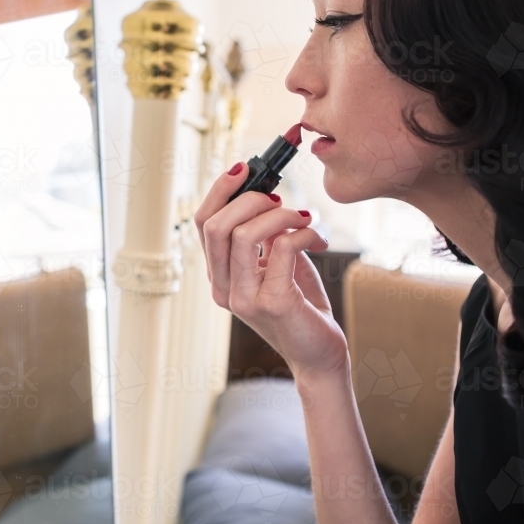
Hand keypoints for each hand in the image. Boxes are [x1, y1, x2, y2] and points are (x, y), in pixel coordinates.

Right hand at [193, 162, 346, 377]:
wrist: (318, 354)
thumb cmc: (300, 305)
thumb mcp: (276, 263)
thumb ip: (265, 235)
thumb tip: (266, 195)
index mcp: (219, 275)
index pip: (203, 224)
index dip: (220, 191)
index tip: (245, 169)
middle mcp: (222, 288)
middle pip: (215, 226)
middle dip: (249, 199)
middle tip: (280, 198)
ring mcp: (243, 298)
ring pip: (243, 235)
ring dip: (279, 215)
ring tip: (304, 218)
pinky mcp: (271, 302)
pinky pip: (283, 248)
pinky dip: (305, 233)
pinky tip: (320, 239)